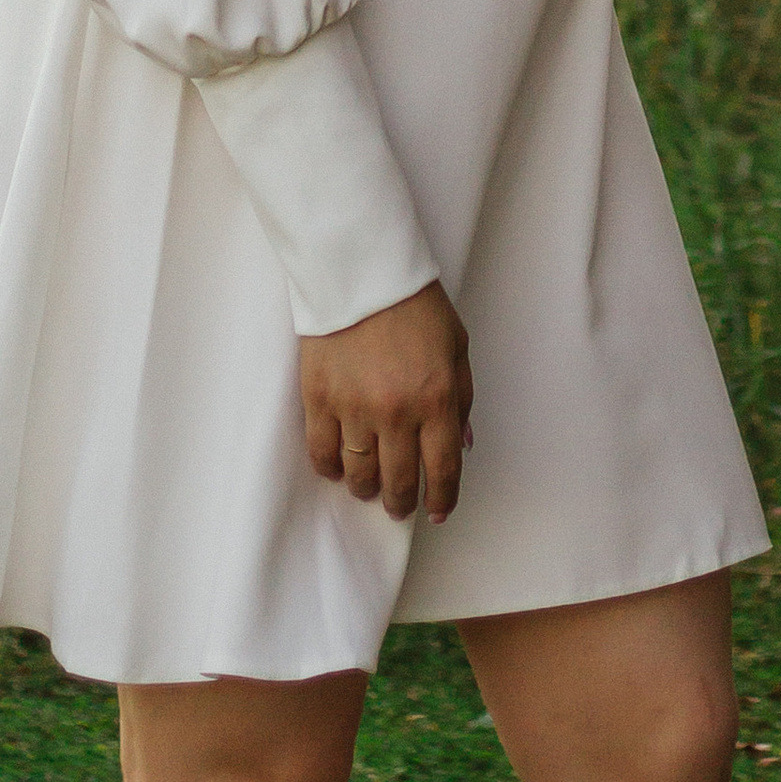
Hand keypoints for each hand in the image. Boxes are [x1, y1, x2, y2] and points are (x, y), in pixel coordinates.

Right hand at [300, 279, 473, 526]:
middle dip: (401, 502)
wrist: (362, 270)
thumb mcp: (456, 347)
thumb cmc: (416, 305)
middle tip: (400, 505)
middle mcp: (397, 412)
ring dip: (366, 488)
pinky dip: (331, 469)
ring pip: (359, 474)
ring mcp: (354, 408)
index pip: (443, 469)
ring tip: (370, 486)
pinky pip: (322, 453)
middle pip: (399, 481)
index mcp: (437, 398)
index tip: (438, 511)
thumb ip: (461, 400)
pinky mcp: (319, 399)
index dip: (442, 498)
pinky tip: (339, 468)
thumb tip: (460, 446)